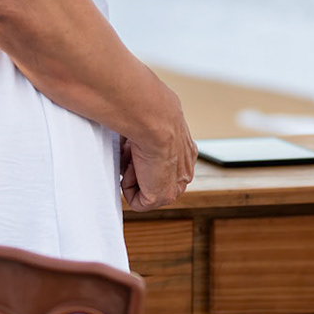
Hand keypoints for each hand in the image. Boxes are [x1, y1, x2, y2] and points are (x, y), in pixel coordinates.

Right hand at [119, 94, 195, 210]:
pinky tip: (136, 165)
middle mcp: (184, 170)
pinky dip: (128, 185)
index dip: (142, 156)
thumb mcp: (151, 121)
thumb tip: (129, 138)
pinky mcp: (161, 197)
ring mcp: (174, 185)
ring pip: (143, 188)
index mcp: (185, 151)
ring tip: (135, 154)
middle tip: (134, 149)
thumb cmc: (150, 113)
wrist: (154, 120)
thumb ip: (147, 134)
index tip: (135, 143)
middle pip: (152, 177)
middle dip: (137, 166)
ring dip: (132, 173)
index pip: (163, 163)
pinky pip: (136, 201)